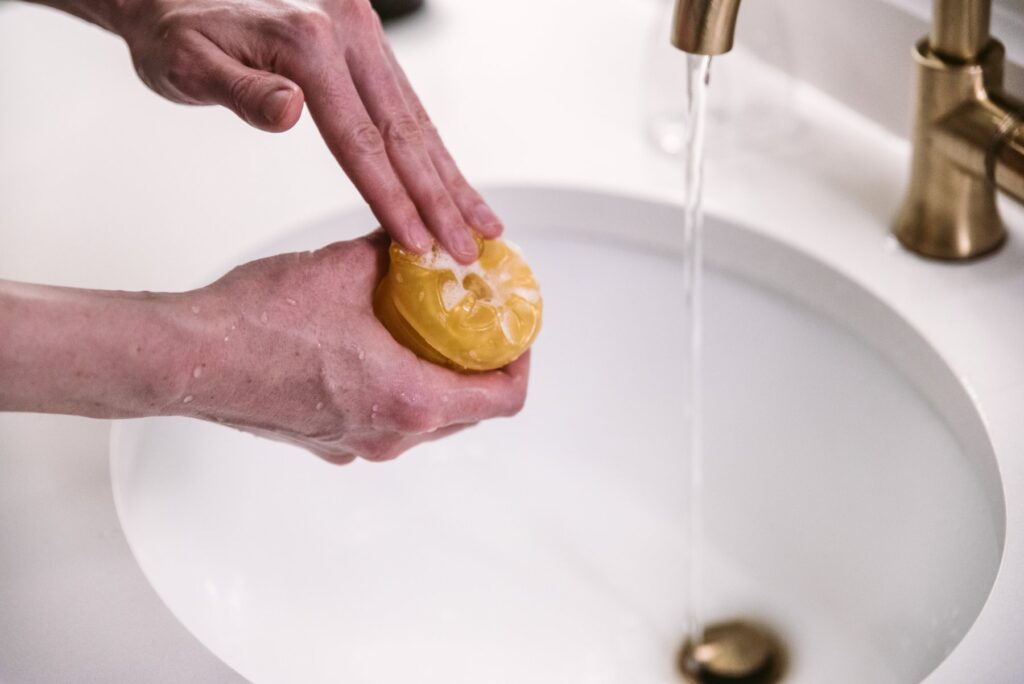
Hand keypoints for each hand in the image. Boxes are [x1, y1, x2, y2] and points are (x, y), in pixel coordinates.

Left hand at [115, 0, 500, 261]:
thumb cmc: (176, 35)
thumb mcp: (188, 64)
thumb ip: (242, 90)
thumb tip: (290, 110)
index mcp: (309, 40)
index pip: (361, 139)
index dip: (393, 196)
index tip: (419, 242)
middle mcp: (348, 30)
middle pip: (405, 131)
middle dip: (440, 198)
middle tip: (468, 249)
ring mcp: (364, 31)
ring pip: (419, 119)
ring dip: (452, 177)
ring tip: (483, 223)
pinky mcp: (366, 39)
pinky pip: (409, 102)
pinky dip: (434, 148)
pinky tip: (451, 179)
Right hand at [173, 230, 529, 462]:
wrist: (188, 358)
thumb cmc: (259, 320)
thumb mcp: (345, 266)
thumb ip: (396, 249)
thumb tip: (421, 231)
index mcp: (410, 399)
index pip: (503, 398)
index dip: (520, 361)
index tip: (515, 330)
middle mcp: (390, 435)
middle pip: (470, 412)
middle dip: (481, 366)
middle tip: (476, 322)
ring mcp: (356, 446)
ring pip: (427, 418)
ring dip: (438, 377)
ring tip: (427, 329)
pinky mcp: (327, 442)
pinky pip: (384, 420)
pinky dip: (398, 389)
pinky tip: (375, 347)